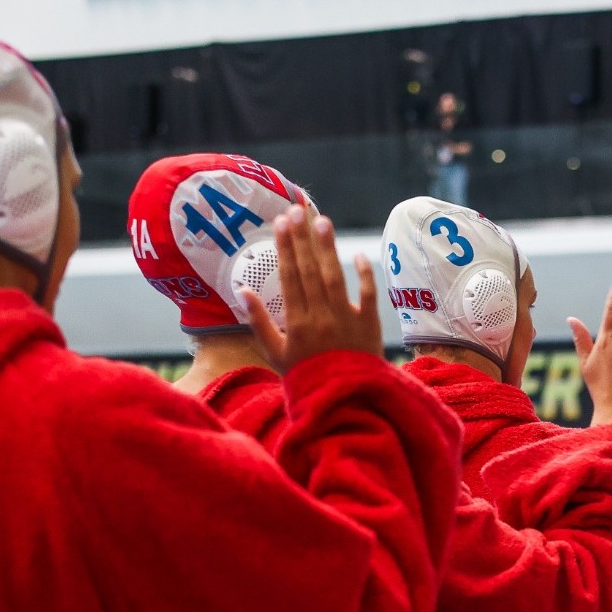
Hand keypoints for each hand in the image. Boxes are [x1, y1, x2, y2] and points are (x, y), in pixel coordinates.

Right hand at [245, 206, 381, 371]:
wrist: (341, 401)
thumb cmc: (305, 375)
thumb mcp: (275, 353)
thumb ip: (258, 322)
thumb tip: (242, 291)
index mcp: (296, 324)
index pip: (289, 278)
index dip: (284, 248)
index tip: (279, 224)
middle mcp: (321, 318)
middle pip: (310, 271)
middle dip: (302, 239)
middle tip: (296, 210)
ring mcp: (346, 320)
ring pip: (336, 278)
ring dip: (328, 248)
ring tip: (322, 221)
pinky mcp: (369, 325)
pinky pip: (369, 296)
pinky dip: (365, 275)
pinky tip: (358, 254)